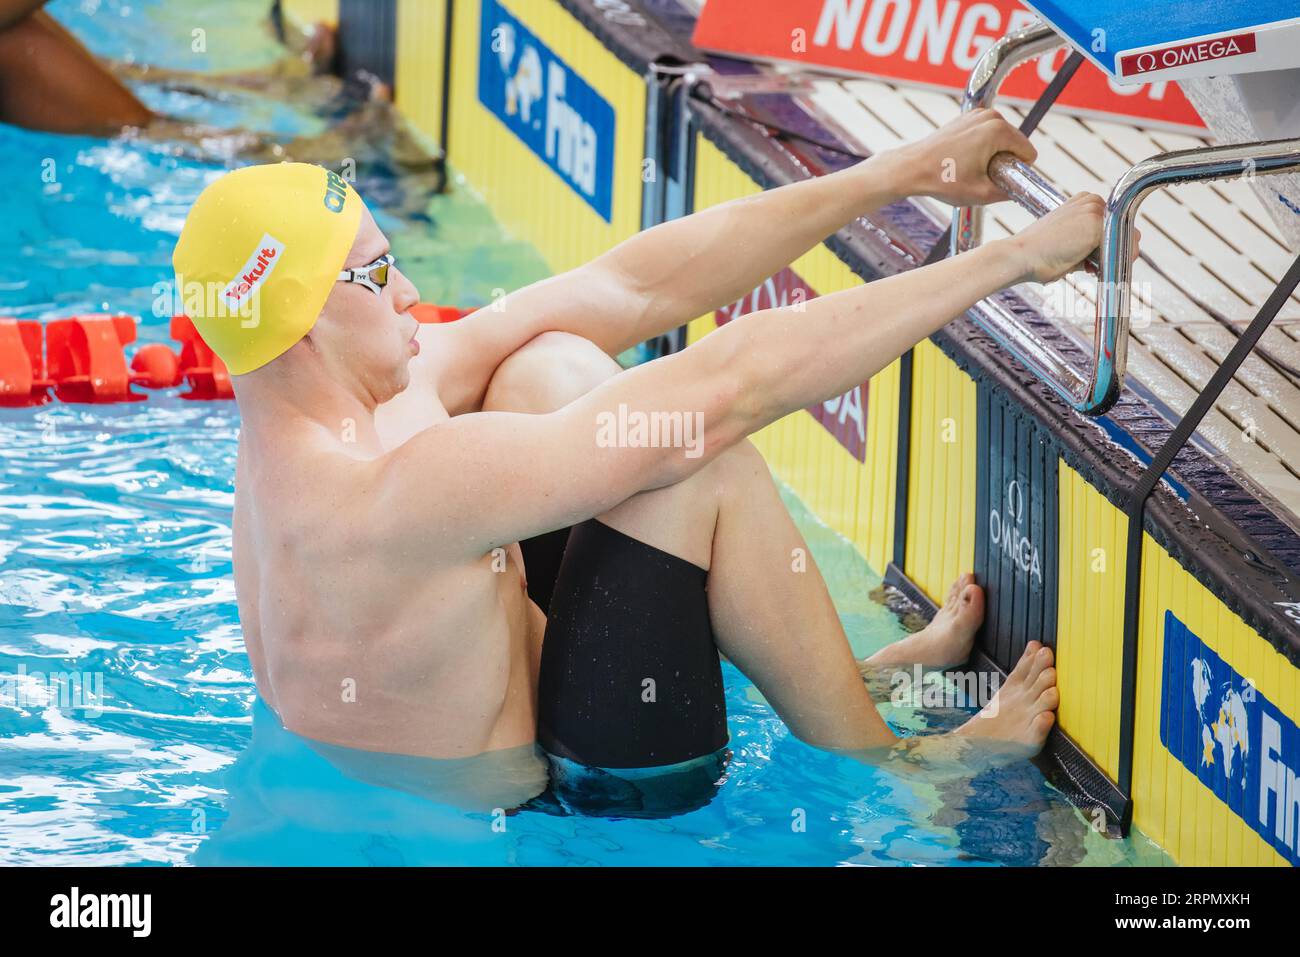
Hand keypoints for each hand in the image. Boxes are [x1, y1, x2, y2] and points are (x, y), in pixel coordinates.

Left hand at [892, 108, 1037, 205]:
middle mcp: (991, 117)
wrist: (912, 168)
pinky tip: (964, 160)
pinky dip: (982, 148)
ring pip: (1001, 140)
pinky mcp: (967, 118)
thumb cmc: (942, 179)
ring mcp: (978, 115)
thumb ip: (1009, 192)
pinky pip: (987, 135)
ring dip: (993, 155)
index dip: (1017, 170)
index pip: (1028, 152)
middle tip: (980, 175)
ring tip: (970, 168)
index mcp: (998, 130)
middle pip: (1015, 144)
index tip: (997, 179)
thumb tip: (1022, 191)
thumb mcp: (981, 193)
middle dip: (1005, 162)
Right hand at [1006, 192, 1118, 283]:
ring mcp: (1096, 210)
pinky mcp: (1098, 224)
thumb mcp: (1069, 243)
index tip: (1088, 261)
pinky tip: (1089, 267)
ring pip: (1127, 238)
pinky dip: (1114, 262)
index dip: (1106, 247)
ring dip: (1113, 257)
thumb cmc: (1037, 256)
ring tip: (1087, 267)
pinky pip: (1125, 247)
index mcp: (1083, 202)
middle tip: (1088, 266)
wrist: (1019, 257)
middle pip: (1124, 229)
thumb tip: (1112, 254)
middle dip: (1112, 251)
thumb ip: (1091, 244)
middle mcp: (1092, 201)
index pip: (1113, 224)